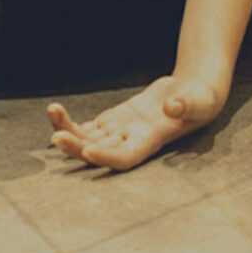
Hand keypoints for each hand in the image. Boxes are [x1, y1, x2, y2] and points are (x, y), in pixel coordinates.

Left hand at [46, 74, 224, 170]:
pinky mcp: (114, 119)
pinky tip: (54, 112)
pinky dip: (71, 122)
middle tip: (57, 136)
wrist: (193, 94)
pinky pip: (88, 126)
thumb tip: (172, 107)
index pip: (125, 157)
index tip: (88, 149)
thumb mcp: (199, 101)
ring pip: (88, 138)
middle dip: (77, 146)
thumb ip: (186, 106)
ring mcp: (120, 131)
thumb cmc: (200, 100)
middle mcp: (131, 141)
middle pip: (99, 151)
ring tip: (51, 111)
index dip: (106, 157)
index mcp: (151, 141)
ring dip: (68, 129)